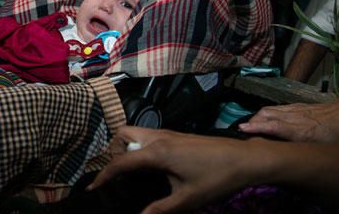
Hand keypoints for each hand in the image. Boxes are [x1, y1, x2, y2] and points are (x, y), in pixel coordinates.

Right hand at [88, 126, 252, 213]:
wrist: (244, 159)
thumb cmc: (216, 178)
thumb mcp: (187, 200)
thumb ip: (160, 210)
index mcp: (157, 152)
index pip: (120, 161)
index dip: (104, 176)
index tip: (93, 189)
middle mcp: (158, 137)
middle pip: (122, 134)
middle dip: (113, 152)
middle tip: (118, 175)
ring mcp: (168, 133)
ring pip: (135, 132)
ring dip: (126, 147)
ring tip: (131, 172)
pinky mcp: (177, 135)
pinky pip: (147, 136)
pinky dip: (139, 147)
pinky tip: (151, 167)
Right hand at [239, 98, 338, 141]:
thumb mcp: (323, 148)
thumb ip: (304, 151)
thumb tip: (286, 159)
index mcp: (302, 131)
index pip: (274, 126)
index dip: (257, 127)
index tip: (242, 128)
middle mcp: (295, 118)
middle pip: (267, 115)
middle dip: (252, 121)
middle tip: (243, 131)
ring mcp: (295, 109)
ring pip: (270, 109)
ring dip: (257, 116)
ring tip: (250, 124)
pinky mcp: (297, 105)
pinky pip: (277, 107)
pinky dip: (267, 113)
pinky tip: (265, 118)